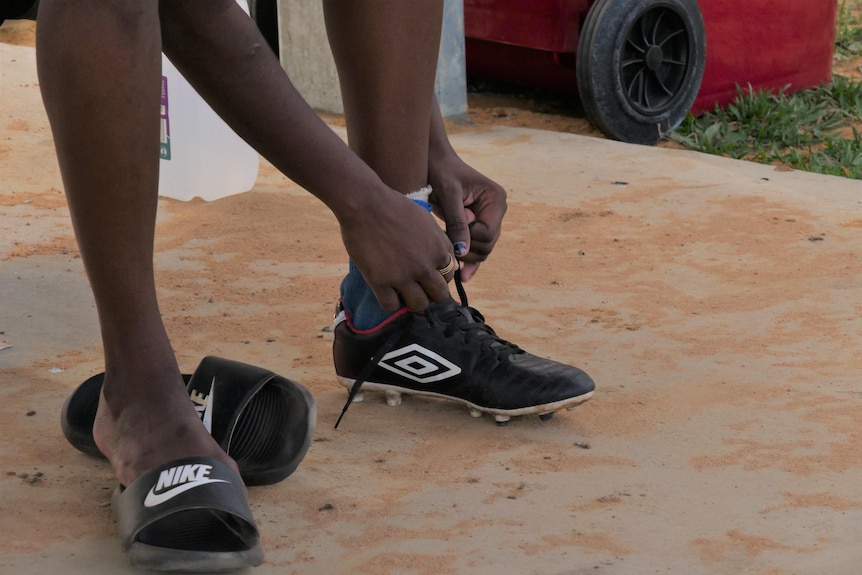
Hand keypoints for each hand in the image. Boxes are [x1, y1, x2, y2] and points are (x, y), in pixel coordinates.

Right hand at [338, 190, 454, 312]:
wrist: (366, 204)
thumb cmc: (396, 207)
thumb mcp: (427, 220)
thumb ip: (441, 242)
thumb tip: (452, 264)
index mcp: (438, 251)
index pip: (449, 276)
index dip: (439, 277)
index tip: (428, 275)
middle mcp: (424, 267)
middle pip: (439, 296)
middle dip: (431, 294)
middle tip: (419, 288)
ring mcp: (402, 276)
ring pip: (418, 305)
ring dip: (413, 302)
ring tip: (404, 294)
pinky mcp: (379, 281)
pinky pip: (391, 306)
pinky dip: (390, 303)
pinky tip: (386, 293)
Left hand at [427, 151, 506, 281]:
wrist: (433, 160)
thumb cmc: (441, 170)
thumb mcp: (448, 194)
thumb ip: (456, 222)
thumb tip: (463, 252)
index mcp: (496, 199)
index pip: (488, 233)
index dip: (470, 238)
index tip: (452, 229)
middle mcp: (496, 210)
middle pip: (487, 245)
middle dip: (468, 249)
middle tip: (447, 243)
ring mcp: (487, 218)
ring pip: (482, 250)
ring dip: (465, 254)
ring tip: (447, 251)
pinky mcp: (476, 225)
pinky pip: (476, 247)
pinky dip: (469, 260)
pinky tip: (461, 276)